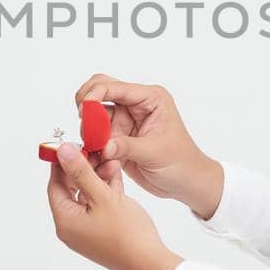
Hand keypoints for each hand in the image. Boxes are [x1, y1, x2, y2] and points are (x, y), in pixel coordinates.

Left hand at [45, 142, 183, 269]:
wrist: (149, 263)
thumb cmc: (126, 234)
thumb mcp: (102, 197)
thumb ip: (81, 172)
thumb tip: (62, 152)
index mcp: (65, 220)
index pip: (55, 184)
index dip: (62, 163)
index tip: (72, 145)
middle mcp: (72, 227)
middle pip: (70, 189)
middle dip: (83, 168)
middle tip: (94, 150)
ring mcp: (87, 230)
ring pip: (86, 195)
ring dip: (97, 176)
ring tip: (111, 161)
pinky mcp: (101, 230)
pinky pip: (97, 204)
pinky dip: (105, 189)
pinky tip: (115, 173)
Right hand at [74, 74, 224, 217]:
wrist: (185, 182)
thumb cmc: (181, 162)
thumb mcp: (155, 153)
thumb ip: (127, 147)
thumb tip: (103, 146)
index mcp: (150, 99)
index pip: (116, 87)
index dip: (96, 94)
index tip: (83, 110)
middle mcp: (135, 104)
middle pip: (100, 89)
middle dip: (87, 104)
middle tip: (83, 123)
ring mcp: (125, 119)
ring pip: (94, 114)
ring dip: (88, 128)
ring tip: (94, 147)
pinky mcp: (117, 136)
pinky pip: (96, 134)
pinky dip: (91, 143)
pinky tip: (97, 156)